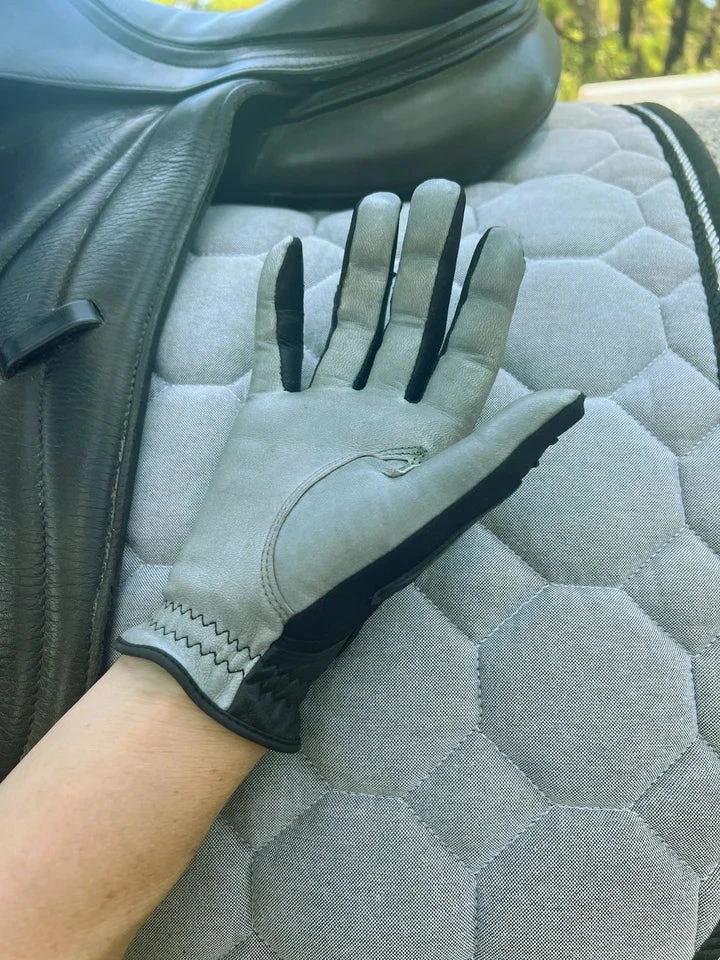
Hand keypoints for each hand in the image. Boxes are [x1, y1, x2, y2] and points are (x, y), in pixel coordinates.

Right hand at [113, 178, 583, 751]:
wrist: (241, 598)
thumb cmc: (336, 562)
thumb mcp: (427, 507)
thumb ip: (497, 449)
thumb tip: (574, 397)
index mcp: (427, 440)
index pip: (468, 353)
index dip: (489, 294)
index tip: (503, 232)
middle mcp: (381, 418)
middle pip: (411, 323)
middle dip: (427, 258)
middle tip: (439, 190)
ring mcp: (324, 412)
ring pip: (348, 322)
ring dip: (361, 265)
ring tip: (373, 204)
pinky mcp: (271, 414)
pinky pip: (277, 345)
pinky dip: (278, 301)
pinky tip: (289, 252)